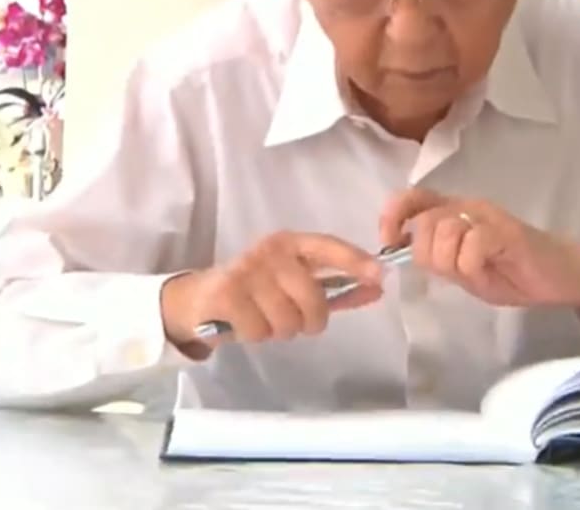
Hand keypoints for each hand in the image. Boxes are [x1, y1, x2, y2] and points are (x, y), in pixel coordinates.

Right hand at [160, 232, 384, 353]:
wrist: (199, 298)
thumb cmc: (255, 291)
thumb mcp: (293, 285)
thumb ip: (336, 288)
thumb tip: (377, 289)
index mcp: (290, 243)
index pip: (327, 246)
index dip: (355, 261)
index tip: (380, 277)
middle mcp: (270, 251)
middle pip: (312, 298)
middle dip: (308, 320)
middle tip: (292, 321)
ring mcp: (247, 270)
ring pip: (286, 320)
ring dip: (277, 330)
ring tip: (261, 319)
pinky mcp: (227, 293)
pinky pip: (260, 330)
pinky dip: (254, 335)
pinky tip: (242, 323)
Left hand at [378, 188, 579, 313]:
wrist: (561, 276)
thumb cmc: (512, 272)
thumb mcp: (464, 269)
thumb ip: (437, 258)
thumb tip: (401, 254)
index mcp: (455, 212)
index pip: (413, 198)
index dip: (393, 216)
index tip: (391, 243)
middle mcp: (468, 207)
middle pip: (425, 222)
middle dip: (429, 255)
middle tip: (452, 272)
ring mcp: (488, 217)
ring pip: (445, 231)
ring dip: (451, 262)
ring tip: (473, 272)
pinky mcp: (507, 232)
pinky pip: (472, 244)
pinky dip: (469, 265)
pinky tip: (484, 272)